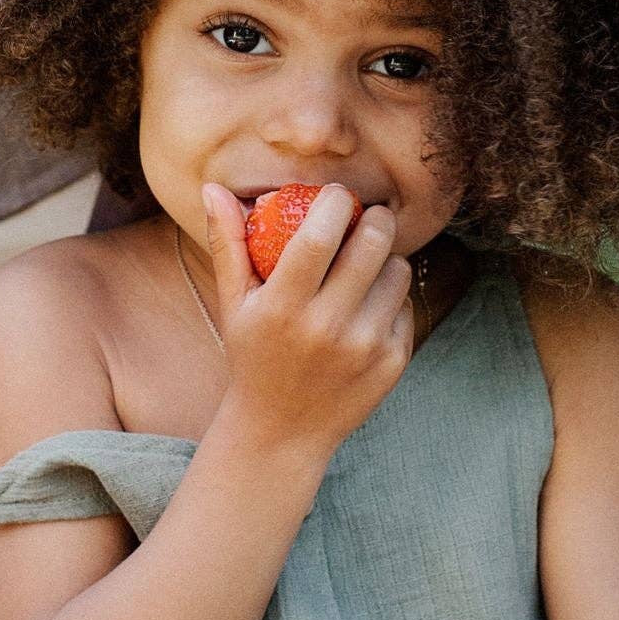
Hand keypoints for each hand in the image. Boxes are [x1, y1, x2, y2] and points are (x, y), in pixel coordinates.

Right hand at [201, 183, 412, 458]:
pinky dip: (392, 299)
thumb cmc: (253, 357)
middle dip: (376, 219)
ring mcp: (365, 347)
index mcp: (283, 307)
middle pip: (373, 244)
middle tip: (369, 216)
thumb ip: (227, 244)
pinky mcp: (392, 363)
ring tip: (367, 265)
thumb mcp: (234, 304)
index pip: (321, 234)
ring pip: (398, 272)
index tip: (336, 195)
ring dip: (387, 259)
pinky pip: (406, 307)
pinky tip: (369, 308)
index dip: (336, 202)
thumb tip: (212, 187)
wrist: (282, 432)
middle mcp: (327, 327)